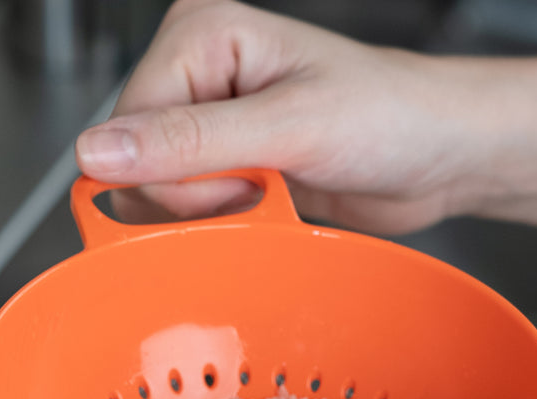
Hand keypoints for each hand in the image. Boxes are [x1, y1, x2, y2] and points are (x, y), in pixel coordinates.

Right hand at [74, 0, 483, 231]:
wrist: (437, 156)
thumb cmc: (389, 117)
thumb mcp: (291, 126)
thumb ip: (192, 141)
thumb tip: (99, 151)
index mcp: (203, 37)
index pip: (129, 123)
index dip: (175, 172)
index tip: (240, 178)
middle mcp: (201, 78)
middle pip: (141, 163)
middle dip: (202, 195)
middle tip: (262, 183)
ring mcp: (216, 127)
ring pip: (165, 194)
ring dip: (217, 212)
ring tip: (271, 190)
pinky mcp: (233, 166)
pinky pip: (197, 211)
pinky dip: (229, 223)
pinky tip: (269, 205)